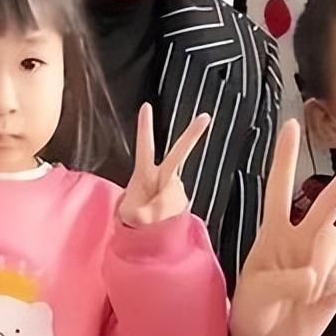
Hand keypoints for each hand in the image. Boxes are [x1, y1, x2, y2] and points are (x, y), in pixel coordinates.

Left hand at [119, 103, 209, 227]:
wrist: (145, 229)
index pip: (144, 147)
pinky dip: (171, 217)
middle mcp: (163, 176)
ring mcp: (175, 187)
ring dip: (162, 211)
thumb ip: (141, 213)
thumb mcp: (130, 214)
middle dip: (192, 135)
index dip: (145, 127)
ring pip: (173, 198)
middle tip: (205, 116)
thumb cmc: (134, 214)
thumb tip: (154, 214)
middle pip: (178, 154)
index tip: (146, 106)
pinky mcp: (184, 200)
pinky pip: (178, 209)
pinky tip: (164, 222)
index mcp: (144, 173)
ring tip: (152, 219)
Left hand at [230, 120, 335, 335]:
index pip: (279, 187)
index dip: (285, 158)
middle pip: (327, 202)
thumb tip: (316, 274)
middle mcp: (302, 240)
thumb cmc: (252, 312)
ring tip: (308, 290)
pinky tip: (326, 292)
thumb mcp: (257, 292)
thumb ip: (286, 279)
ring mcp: (325, 260)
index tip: (291, 125)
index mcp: (273, 233)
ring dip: (329, 264)